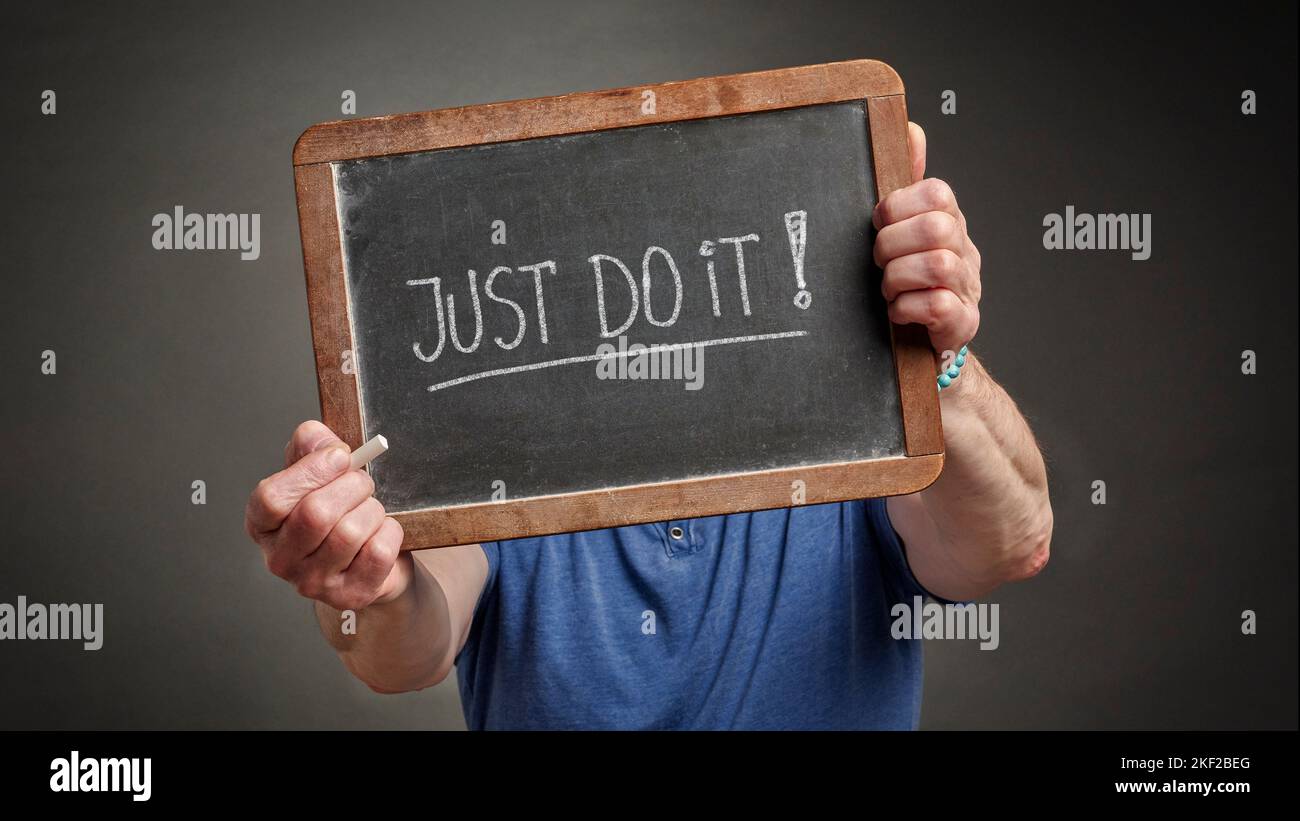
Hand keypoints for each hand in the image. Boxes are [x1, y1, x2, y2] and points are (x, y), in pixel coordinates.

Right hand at [245, 421, 409, 610]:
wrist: (370, 560)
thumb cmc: (339, 511)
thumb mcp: (318, 471)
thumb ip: (311, 445)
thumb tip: (318, 438)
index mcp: (263, 525)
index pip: (271, 498)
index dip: (311, 471)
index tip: (341, 455)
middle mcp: (280, 559)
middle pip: (316, 514)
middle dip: (352, 487)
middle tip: (362, 482)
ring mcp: (312, 583)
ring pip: (350, 532)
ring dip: (372, 510)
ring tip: (370, 509)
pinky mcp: (348, 596)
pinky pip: (378, 552)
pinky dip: (389, 533)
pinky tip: (381, 533)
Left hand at [872, 122, 980, 356]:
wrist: (927, 345)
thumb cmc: (909, 283)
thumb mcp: (903, 232)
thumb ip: (906, 185)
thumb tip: (911, 129)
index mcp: (950, 222)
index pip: (937, 193)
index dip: (897, 206)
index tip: (878, 225)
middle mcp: (965, 251)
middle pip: (936, 228)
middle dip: (892, 244)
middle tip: (878, 262)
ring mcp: (968, 287)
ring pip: (937, 265)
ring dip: (897, 278)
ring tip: (888, 290)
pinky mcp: (962, 322)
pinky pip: (937, 305)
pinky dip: (907, 308)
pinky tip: (898, 311)